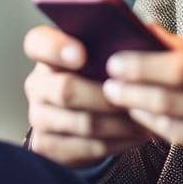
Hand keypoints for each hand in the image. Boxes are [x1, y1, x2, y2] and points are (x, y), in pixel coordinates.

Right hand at [23, 25, 151, 167]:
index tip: (82, 55)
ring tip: (145, 119)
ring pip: (81, 122)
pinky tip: (134, 135)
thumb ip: (116, 41)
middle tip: (135, 98)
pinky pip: (85, 147)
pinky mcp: (47, 146)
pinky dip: (116, 142)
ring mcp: (38, 116)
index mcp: (47, 52)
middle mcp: (37, 84)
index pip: (38, 42)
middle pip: (65, 90)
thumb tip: (144, 35)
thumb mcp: (105, 53)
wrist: (86, 114)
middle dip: (106, 97)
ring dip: (118, 123)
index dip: (57, 48)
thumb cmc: (101, 73)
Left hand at [102, 26, 182, 183]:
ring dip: (142, 113)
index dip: (141, 66)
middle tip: (107, 82)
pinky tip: (159, 120)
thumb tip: (149, 36)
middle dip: (131, 91)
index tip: (115, 59)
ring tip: (124, 98)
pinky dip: (170, 133)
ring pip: (172, 129)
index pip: (181, 70)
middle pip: (169, 102)